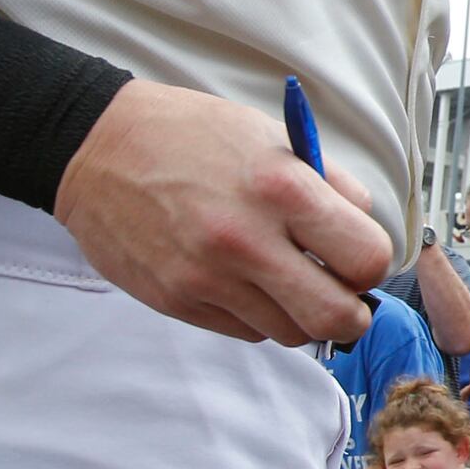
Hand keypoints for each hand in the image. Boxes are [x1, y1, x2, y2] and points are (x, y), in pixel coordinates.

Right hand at [54, 80, 388, 345]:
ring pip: (290, 333)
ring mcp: (208, 278)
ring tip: (287, 280)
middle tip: (341, 291)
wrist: (97, 148)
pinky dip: (259, 316)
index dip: (372, 262)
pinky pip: (245, 332)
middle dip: (351, 311)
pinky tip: (247, 282)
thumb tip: (367, 227)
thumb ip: (330, 185)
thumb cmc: (191, 136)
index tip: (359, 254)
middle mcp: (247, 241)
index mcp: (282, 189)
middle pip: (335, 316)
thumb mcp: (273, 138)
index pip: (367, 258)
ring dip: (301, 314)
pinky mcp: (177, 301)